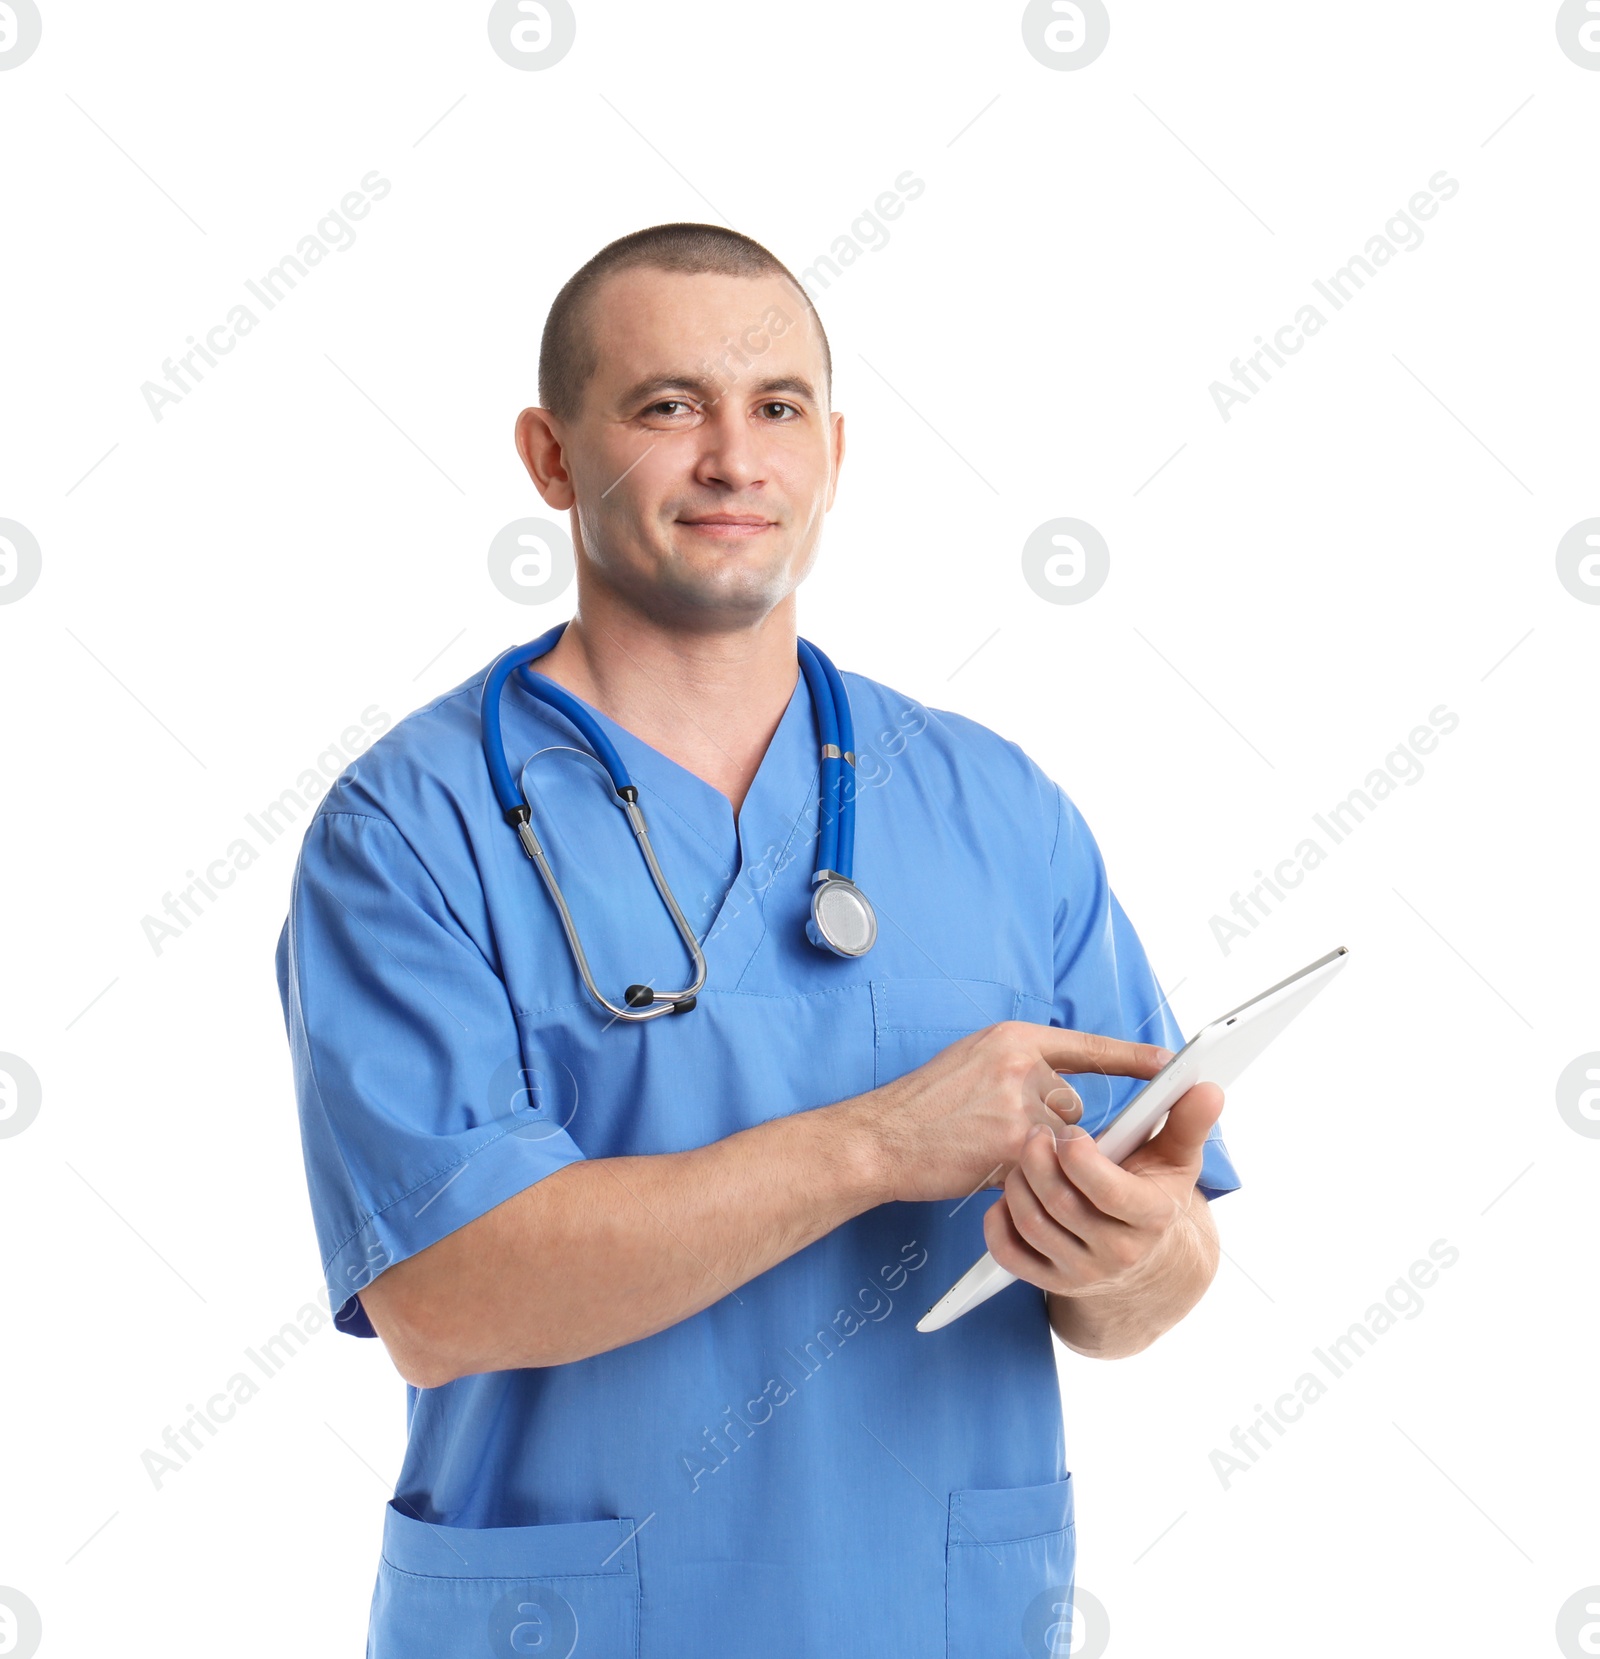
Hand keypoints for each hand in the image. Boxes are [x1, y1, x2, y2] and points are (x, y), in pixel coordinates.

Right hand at [862, 1022, 1173, 1204]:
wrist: (880, 1139)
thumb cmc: (921, 1107)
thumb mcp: (971, 1062)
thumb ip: (1018, 1070)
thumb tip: (1060, 1091)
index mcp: (1011, 1039)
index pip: (1086, 1046)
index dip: (1130, 1055)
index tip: (1169, 1062)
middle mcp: (1020, 1064)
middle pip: (1070, 1103)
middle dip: (1046, 1125)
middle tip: (993, 1129)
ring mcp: (1018, 1104)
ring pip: (1058, 1139)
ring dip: (1035, 1152)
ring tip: (980, 1144)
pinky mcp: (1013, 1144)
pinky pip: (1042, 1167)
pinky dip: (1019, 1172)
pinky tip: (979, 1162)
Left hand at [982, 1080, 1224, 1297]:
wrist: (1142, 1258)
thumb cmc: (1153, 1193)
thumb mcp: (1177, 1159)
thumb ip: (1189, 1122)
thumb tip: (1208, 1089)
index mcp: (1150, 1217)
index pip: (1108, 1191)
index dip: (1080, 1156)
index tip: (1070, 1131)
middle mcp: (1116, 1253)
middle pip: (1061, 1202)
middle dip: (1039, 1160)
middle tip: (1035, 1133)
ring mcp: (1081, 1272)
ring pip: (1031, 1222)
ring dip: (1019, 1181)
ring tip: (1025, 1156)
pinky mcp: (1049, 1281)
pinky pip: (1008, 1252)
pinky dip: (997, 1219)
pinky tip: (1009, 1193)